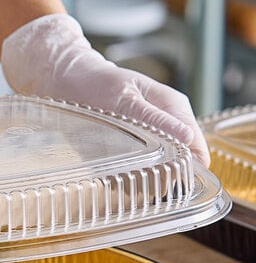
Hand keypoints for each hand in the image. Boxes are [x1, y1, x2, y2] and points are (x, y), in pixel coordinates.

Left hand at [1, 13, 209, 166]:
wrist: (65, 82)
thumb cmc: (96, 83)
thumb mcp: (126, 98)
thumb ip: (155, 120)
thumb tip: (187, 139)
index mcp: (173, 109)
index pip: (197, 148)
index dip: (188, 167)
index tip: (168, 175)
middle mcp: (164, 130)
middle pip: (177, 168)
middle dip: (159, 175)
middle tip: (132, 167)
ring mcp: (146, 144)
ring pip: (152, 178)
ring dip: (136, 179)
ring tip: (114, 164)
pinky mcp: (126, 156)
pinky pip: (129, 178)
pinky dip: (118, 179)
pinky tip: (103, 167)